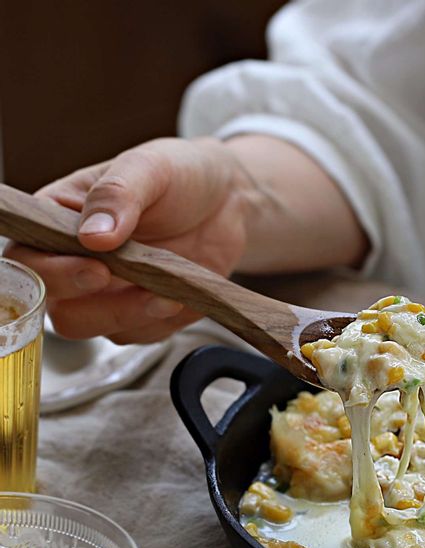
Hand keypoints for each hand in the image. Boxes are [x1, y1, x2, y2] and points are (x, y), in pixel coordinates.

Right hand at [4, 137, 249, 343]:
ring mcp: (108, 292)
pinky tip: (183, 296)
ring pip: (98, 327)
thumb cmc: (180, 175)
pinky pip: (142, 334)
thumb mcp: (149, 168)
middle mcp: (76, 260)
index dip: (53, 273)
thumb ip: (117, 195)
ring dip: (135, 316)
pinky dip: (164, 322)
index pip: (28, 258)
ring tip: (169, 292)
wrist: (229, 201)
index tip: (96, 268)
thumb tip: (92, 235)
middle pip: (57, 307)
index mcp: (60, 219)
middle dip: (98, 305)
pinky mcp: (141, 313)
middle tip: (139, 286)